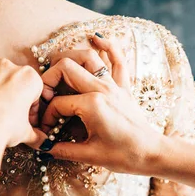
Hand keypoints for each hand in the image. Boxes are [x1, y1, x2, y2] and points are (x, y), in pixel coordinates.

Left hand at [0, 45, 45, 147]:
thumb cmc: (5, 129)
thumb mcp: (26, 133)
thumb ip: (36, 134)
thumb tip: (43, 140)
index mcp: (29, 78)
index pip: (35, 89)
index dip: (31, 106)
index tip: (26, 118)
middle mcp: (9, 66)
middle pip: (14, 78)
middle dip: (12, 93)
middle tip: (7, 114)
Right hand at [40, 34, 161, 173]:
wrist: (152, 153)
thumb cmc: (124, 156)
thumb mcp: (90, 156)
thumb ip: (63, 150)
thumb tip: (43, 148)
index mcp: (92, 105)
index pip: (57, 104)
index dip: (46, 117)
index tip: (47, 131)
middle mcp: (102, 89)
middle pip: (66, 68)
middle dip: (49, 80)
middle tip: (46, 96)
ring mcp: (114, 85)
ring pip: (88, 56)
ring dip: (70, 57)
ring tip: (57, 68)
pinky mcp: (124, 88)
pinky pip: (118, 60)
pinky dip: (108, 46)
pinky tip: (96, 39)